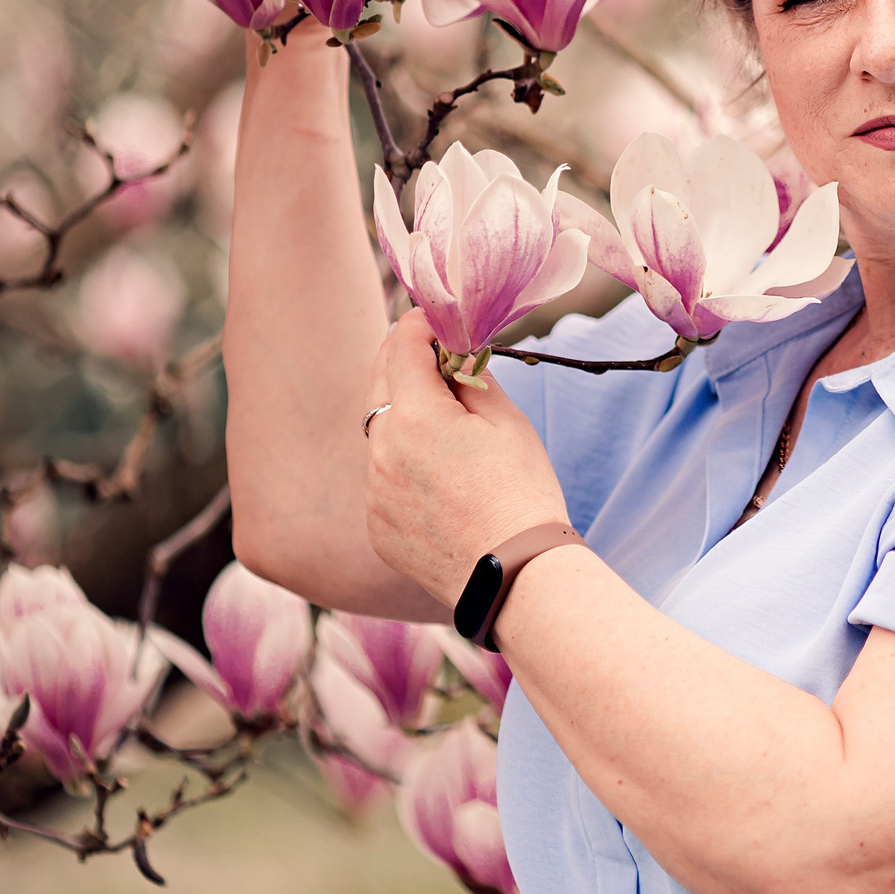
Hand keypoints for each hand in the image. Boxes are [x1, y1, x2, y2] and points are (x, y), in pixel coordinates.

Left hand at [361, 311, 570, 605]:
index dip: (418, 325)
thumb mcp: (506, 422)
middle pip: (380, 385)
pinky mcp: (376, 526)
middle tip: (430, 356)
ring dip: (403, 420)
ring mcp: (373, 491)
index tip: (432, 319)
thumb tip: (454, 355)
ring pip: (380, 436)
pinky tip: (440, 483)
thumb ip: (471, 378)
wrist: (512, 574)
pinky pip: (382, 481)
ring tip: (444, 429)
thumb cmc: (521, 492)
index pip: (402, 347)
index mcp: (414, 415)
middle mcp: (380, 450)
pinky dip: (403, 468)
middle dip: (402, 363)